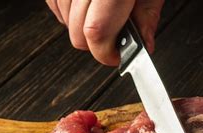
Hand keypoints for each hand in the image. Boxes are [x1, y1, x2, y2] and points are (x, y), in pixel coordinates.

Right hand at [46, 0, 164, 64]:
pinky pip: (54, 6)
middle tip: (115, 34)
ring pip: (63, 21)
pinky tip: (86, 3)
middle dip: (97, 44)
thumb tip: (145, 46)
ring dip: (81, 26)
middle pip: (77, 34)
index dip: (106, 53)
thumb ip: (147, 14)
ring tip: (102, 11)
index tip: (118, 57)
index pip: (96, 33)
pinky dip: (68, 11)